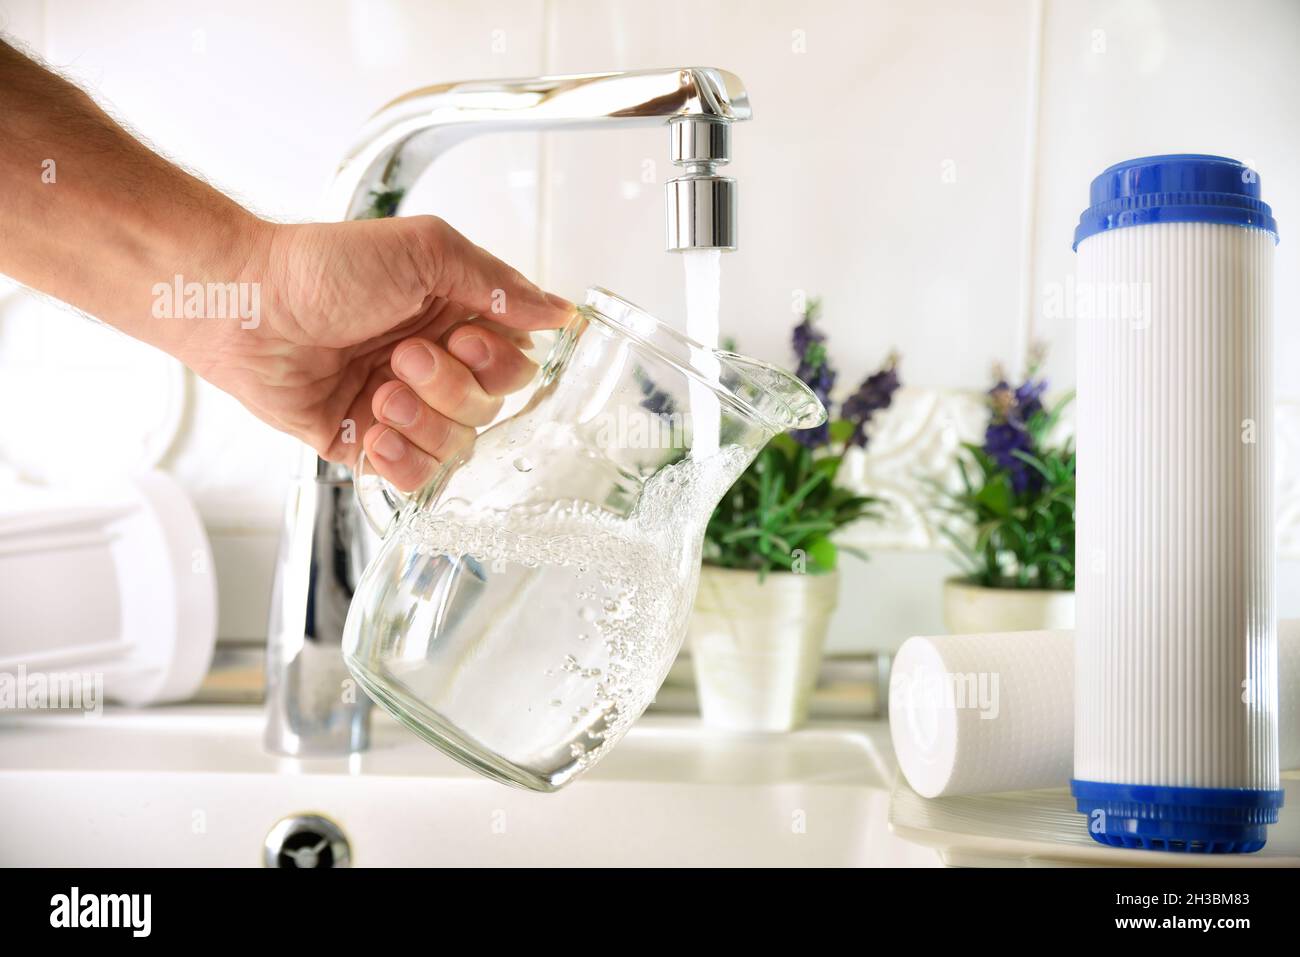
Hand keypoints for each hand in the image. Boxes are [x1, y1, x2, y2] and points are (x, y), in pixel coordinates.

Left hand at [189, 215, 573, 490]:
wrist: (245, 306)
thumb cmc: (324, 267)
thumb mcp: (425, 251)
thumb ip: (497, 282)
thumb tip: (560, 311)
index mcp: (457, 317)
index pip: (516, 363)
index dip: (498, 363)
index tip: (461, 338)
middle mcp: (436, 364)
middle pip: (489, 407)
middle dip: (449, 387)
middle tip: (402, 357)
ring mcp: (403, 406)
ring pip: (456, 444)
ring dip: (421, 421)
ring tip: (378, 392)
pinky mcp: (367, 442)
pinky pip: (413, 476)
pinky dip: (401, 461)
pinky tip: (375, 432)